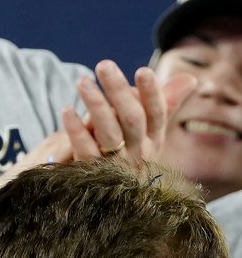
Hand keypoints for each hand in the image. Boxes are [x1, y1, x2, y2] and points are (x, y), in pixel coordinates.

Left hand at [60, 59, 193, 161]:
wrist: (106, 192)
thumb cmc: (127, 150)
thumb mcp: (148, 129)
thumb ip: (165, 102)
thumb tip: (190, 78)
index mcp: (153, 139)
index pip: (157, 114)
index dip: (152, 93)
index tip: (143, 70)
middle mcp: (139, 152)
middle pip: (132, 120)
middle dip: (119, 91)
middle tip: (104, 65)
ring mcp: (116, 164)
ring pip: (109, 133)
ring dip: (96, 105)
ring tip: (83, 80)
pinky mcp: (92, 171)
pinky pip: (85, 149)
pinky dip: (75, 130)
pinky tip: (66, 109)